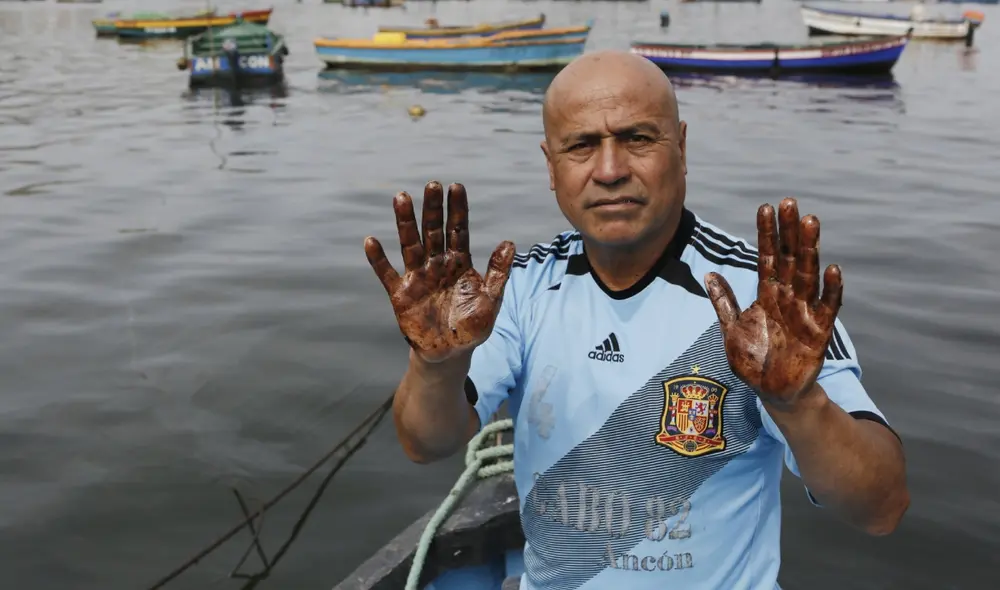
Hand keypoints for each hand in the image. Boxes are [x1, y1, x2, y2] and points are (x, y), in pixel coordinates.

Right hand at [364, 181, 515, 363]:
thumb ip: (498, 272)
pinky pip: (387, 274)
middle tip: (432, 185)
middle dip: (432, 209)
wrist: (451, 353)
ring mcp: (417, 277)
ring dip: (405, 222)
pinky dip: (379, 259)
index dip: (457, 210)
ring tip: (400, 198)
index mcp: (459, 263)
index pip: (458, 230)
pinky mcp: (400, 294)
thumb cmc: (472, 327)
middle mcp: (437, 264)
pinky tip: (371, 241)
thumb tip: (509, 242)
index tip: (456, 187)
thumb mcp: (491, 300)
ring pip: (410, 244)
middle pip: (433, 231)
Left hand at [704, 198, 842, 408]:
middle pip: (789, 258)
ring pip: (808, 274)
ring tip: (811, 223)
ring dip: (810, 249)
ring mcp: (805, 311)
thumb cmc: (753, 359)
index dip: (766, 234)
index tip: (766, 208)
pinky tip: (833, 269)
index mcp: (767, 294)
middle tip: (790, 203)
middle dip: (789, 232)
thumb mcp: (731, 329)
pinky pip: (828, 306)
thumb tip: (709, 273)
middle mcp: (788, 297)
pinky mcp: (820, 331)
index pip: (767, 257)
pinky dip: (831, 289)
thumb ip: (723, 302)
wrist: (773, 392)